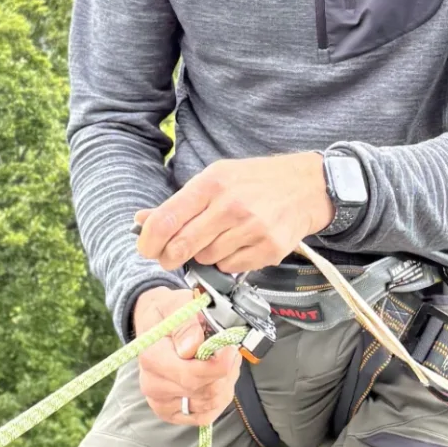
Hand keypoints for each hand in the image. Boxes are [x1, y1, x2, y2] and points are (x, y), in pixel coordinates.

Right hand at [132, 288, 238, 425]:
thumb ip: (186, 324)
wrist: (155, 323)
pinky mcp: (171, 413)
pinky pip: (205, 416)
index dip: (220, 366)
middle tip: (229, 350)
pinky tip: (218, 380)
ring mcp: (161, 402)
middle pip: (205, 391)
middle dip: (226, 371)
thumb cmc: (169, 313)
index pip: (191, 375)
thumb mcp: (178, 304)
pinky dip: (219, 399)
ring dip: (225, 382)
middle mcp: (152, 384)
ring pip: (210, 403)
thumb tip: (192, 346)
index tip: (231, 348)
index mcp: (152, 358)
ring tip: (222, 362)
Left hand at [137, 154, 332, 277]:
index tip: (146, 249)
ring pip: (206, 259)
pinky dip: (229, 261)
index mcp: (212, 183)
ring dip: (205, 254)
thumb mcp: (216, 179)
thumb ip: (179, 203)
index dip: (149, 240)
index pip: (166, 219)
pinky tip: (240, 244)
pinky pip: (231, 268)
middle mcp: (231, 206)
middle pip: (182, 246)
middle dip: (170, 256)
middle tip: (171, 256)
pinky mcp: (269, 249)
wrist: (307, 187)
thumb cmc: (255, 182)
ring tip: (220, 238)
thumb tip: (141, 221)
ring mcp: (252, 229)